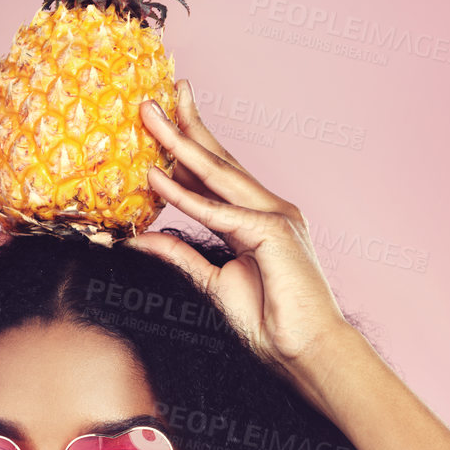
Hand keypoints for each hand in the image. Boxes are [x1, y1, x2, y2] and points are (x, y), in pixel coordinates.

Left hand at [128, 80, 353, 399]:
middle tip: (150, 98)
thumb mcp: (214, 284)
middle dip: (184, 126)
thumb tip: (141, 238)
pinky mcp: (273, 232)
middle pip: (219, 161)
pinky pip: (219, 211)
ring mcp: (275, 216)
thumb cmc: (271, 324)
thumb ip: (181, 257)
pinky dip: (185, 195)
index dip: (188, 146)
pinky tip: (156, 177)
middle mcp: (269, 208)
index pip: (217, 176)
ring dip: (179, 143)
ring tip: (148, 116)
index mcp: (258, 219)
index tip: (163, 118)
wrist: (308, 351)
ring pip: (218, 174)